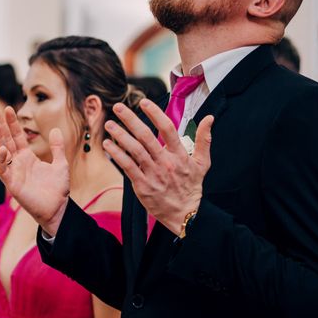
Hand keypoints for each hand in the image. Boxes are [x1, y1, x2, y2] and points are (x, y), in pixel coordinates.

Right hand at [0, 107, 69, 235]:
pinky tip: (2, 149)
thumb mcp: (60, 163)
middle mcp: (18, 163)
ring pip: (1, 152)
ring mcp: (14, 173)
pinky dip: (1, 160)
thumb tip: (55, 130)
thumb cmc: (57, 189)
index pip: (17, 137)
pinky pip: (3, 170)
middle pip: (6, 141)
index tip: (9, 108)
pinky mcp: (12, 184)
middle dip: (0, 126)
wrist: (58, 208)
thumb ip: (57, 147)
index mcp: (27, 157)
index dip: (12, 123)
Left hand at [102, 99, 213, 236]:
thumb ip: (204, 139)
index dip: (155, 114)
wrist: (184, 214)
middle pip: (146, 137)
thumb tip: (208, 119)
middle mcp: (165, 162)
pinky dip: (117, 154)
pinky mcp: (142, 185)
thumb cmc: (191, 187)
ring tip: (110, 124)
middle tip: (119, 107)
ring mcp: (153, 174)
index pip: (167, 129)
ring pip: (135, 150)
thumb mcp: (202, 163)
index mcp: (179, 155)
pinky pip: (128, 167)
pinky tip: (108, 144)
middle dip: (131, 120)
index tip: (144, 102)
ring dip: (121, 136)